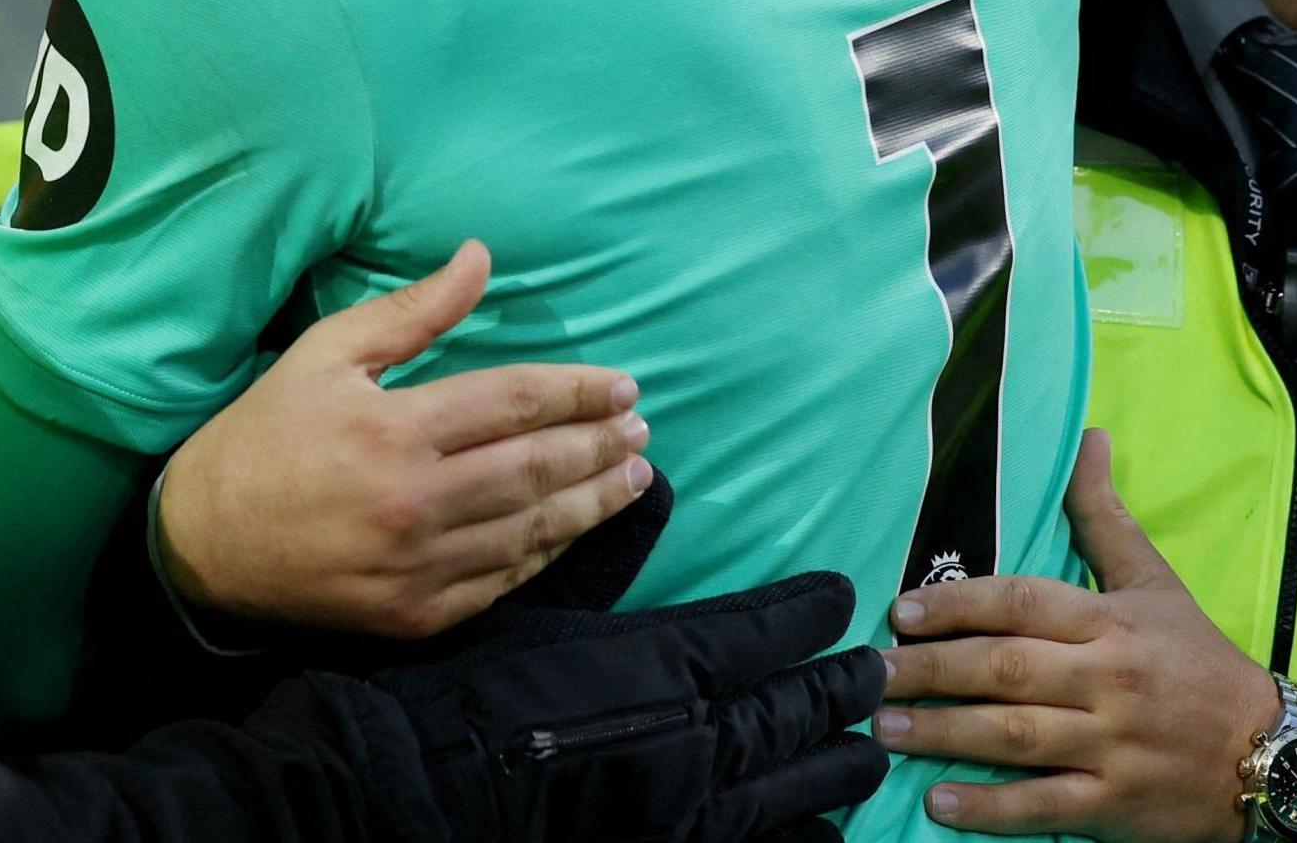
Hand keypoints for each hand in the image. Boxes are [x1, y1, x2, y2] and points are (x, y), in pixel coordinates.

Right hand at [156, 239, 652, 639]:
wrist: (204, 542)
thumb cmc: (266, 433)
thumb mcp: (327, 352)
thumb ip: (412, 310)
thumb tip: (480, 256)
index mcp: (396, 428)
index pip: (516, 402)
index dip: (578, 392)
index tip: (622, 386)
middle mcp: (416, 501)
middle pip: (537, 468)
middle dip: (600, 445)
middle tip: (641, 430)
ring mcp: (419, 566)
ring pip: (531, 530)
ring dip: (592, 502)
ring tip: (634, 478)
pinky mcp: (416, 614)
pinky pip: (502, 583)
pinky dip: (547, 555)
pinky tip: (573, 531)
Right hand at [357, 567, 891, 842]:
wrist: (423, 786)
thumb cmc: (473, 691)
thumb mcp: (536, 606)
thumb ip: (607, 552)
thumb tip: (654, 488)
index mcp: (668, 663)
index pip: (766, 629)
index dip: (810, 611)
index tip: (842, 596)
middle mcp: (700, 737)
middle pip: (795, 708)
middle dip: (840, 687)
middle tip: (873, 670)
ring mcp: (693, 810)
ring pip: (794, 782)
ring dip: (836, 761)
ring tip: (865, 749)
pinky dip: (800, 835)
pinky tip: (821, 830)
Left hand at [875, 430, 1278, 841]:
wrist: (1276, 754)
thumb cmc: (1200, 662)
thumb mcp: (1157, 582)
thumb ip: (1105, 517)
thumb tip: (1088, 437)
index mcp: (1111, 622)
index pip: (1022, 602)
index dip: (958, 604)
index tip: (900, 610)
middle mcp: (1108, 679)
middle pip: (1006, 668)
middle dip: (932, 669)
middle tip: (868, 673)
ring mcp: (1112, 744)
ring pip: (1015, 735)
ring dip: (943, 733)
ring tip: (883, 729)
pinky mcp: (1117, 804)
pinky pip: (1045, 805)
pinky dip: (991, 807)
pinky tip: (939, 802)